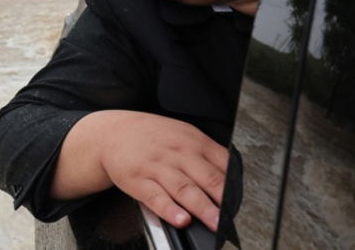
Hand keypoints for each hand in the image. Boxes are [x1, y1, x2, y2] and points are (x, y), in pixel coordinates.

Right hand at [51, 110, 228, 230]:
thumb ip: (207, 154)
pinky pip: (156, 197)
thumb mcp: (182, 135)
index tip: (242, 203)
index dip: (234, 186)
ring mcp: (157, 167)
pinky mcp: (138, 180)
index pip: (222, 164)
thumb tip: (231, 178)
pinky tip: (179, 218)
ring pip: (184, 189)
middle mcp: (177, 153)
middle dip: (222, 200)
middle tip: (233, 217)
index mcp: (193, 142)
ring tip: (214, 222)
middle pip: (206, 178)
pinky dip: (169, 209)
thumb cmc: (151, 137)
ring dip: (201, 208)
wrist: (112, 132)